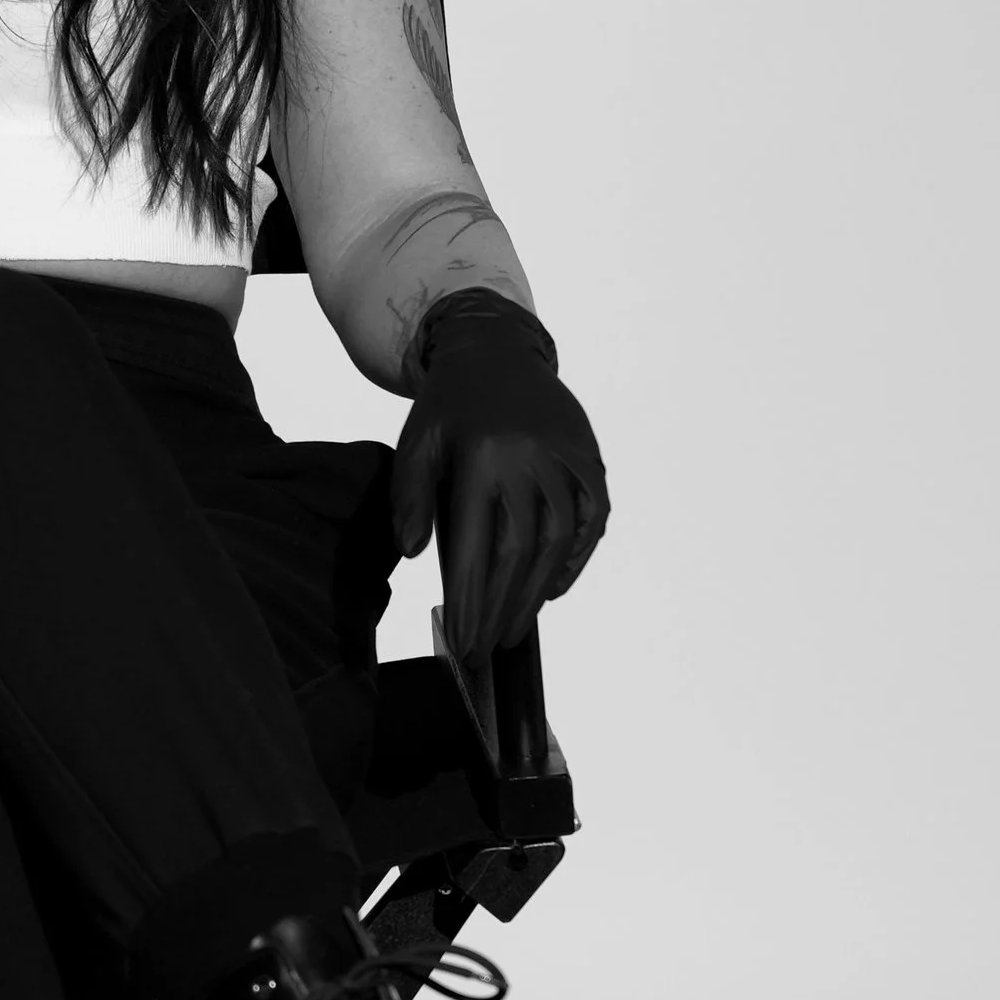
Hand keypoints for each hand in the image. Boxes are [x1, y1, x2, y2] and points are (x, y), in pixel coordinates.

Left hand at [391, 291, 609, 659]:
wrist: (497, 350)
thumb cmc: (450, 407)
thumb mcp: (416, 444)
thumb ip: (409, 497)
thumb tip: (413, 553)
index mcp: (481, 457)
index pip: (475, 547)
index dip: (469, 601)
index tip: (462, 641)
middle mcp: (528, 458)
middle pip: (518, 554)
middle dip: (500, 609)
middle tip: (487, 650)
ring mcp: (565, 458)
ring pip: (557, 542)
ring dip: (536, 593)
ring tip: (515, 629)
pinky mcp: (588, 459)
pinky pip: (590, 519)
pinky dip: (575, 559)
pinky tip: (553, 589)